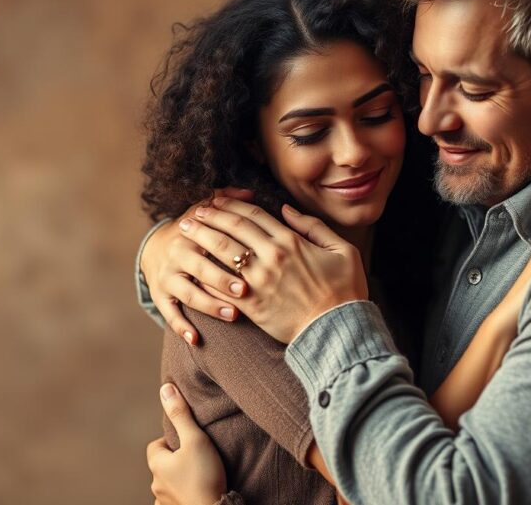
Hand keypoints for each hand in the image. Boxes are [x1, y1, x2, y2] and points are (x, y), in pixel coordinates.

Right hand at [140, 188, 255, 344]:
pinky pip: (169, 314)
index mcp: (193, 233)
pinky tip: (196, 339)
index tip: (254, 261)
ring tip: (232, 315)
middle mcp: (177, 254)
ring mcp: (167, 276)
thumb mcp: (204, 211)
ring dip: (210, 306)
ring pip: (188, 294)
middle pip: (200, 269)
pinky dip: (181, 327)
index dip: (232, 250)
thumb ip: (227, 200)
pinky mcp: (160, 295)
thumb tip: (251, 192)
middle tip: (245, 291)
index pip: (213, 240)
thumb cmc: (195, 230)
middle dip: (223, 280)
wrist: (157, 247)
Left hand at [147, 383, 226, 504]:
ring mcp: (163, 500)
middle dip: (175, 459)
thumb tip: (165, 388)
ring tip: (198, 475)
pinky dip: (182, 494)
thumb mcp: (195, 438)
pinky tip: (195, 492)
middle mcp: (155, 483)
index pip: (155, 445)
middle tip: (196, 456)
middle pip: (162, 464)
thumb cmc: (205, 475)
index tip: (188, 441)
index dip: (170, 440)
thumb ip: (181, 414)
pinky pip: (173, 500)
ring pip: (167, 483)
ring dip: (178, 478)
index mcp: (157, 463)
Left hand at [189, 197, 367, 343]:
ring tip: (186, 232)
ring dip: (202, 238)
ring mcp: (259, 281)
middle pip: (232, 229)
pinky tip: (194, 267)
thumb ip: (313, 227)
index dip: (231, 205)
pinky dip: (206, 273)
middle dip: (209, 217)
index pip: (253, 215)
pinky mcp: (251, 304)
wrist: (337, 330)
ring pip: (222, 252)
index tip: (217, 200)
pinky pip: (221, 285)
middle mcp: (271, 257)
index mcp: (291, 242)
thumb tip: (286, 209)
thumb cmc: (344, 291)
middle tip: (193, 213)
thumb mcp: (342, 250)